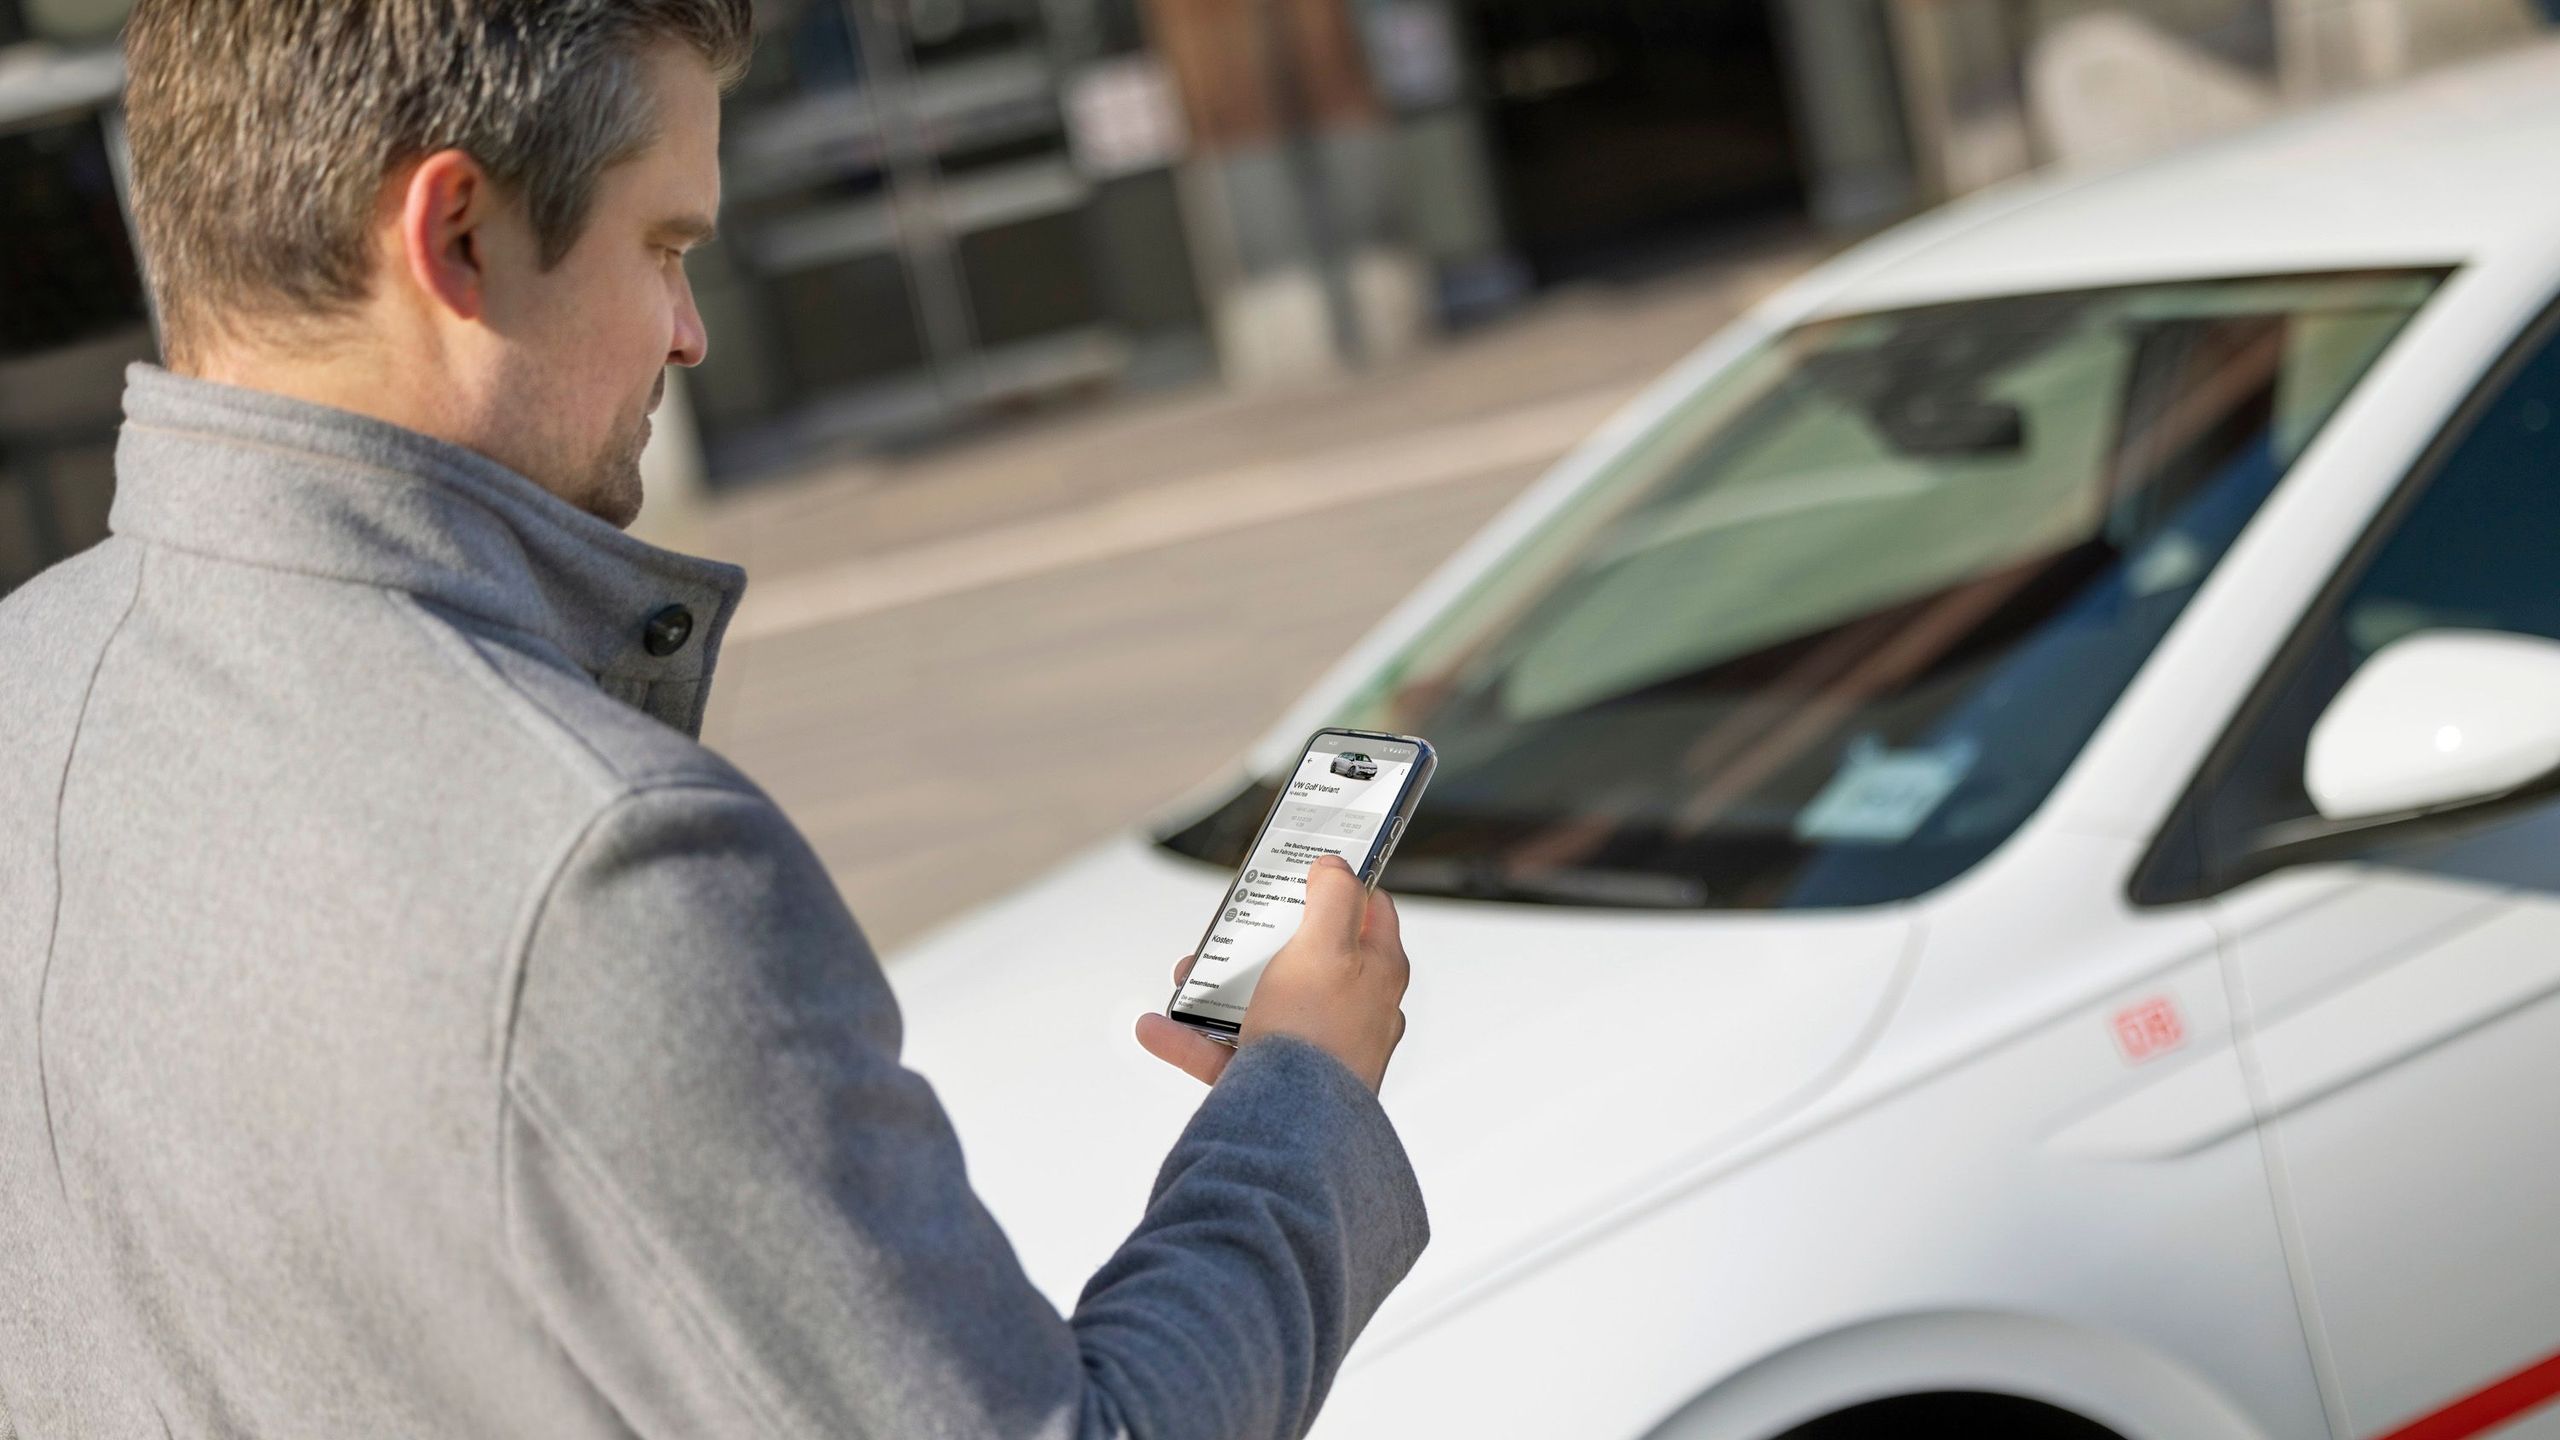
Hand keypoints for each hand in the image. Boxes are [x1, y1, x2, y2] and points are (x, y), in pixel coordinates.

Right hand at [1133, 856, 1409, 1092]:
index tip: (1304, 870)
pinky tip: (1159, 1027)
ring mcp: (1318, 1049)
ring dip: (1217, 988)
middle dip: (1261, 939)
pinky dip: (1192, 1039)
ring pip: (1263, 1004)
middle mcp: (1354, 1010)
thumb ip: (1333, 897)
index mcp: (1378, 972)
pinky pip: (1229, 1054)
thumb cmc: (1319, 1036)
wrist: (1294, 1132)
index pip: (1371, 910)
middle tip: (1233, 926)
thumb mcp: (1326, 946)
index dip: (1340, 883)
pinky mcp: (1282, 1084)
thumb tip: (1336, 867)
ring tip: (1187, 976)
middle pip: (1308, 957)